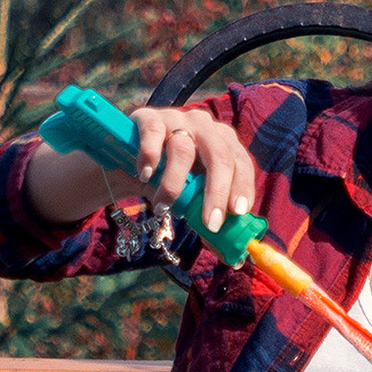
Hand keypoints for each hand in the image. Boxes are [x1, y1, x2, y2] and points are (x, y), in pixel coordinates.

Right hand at [127, 104, 256, 235]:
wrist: (128, 158)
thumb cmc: (168, 178)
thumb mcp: (190, 196)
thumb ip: (208, 216)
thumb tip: (230, 253)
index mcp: (223, 142)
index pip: (241, 162)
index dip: (242, 187)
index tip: (237, 213)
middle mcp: (204, 126)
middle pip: (219, 156)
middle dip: (216, 193)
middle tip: (210, 223)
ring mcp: (177, 118)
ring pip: (183, 151)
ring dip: (174, 185)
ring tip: (162, 207)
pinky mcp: (148, 117)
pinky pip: (153, 135)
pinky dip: (150, 158)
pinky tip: (146, 176)